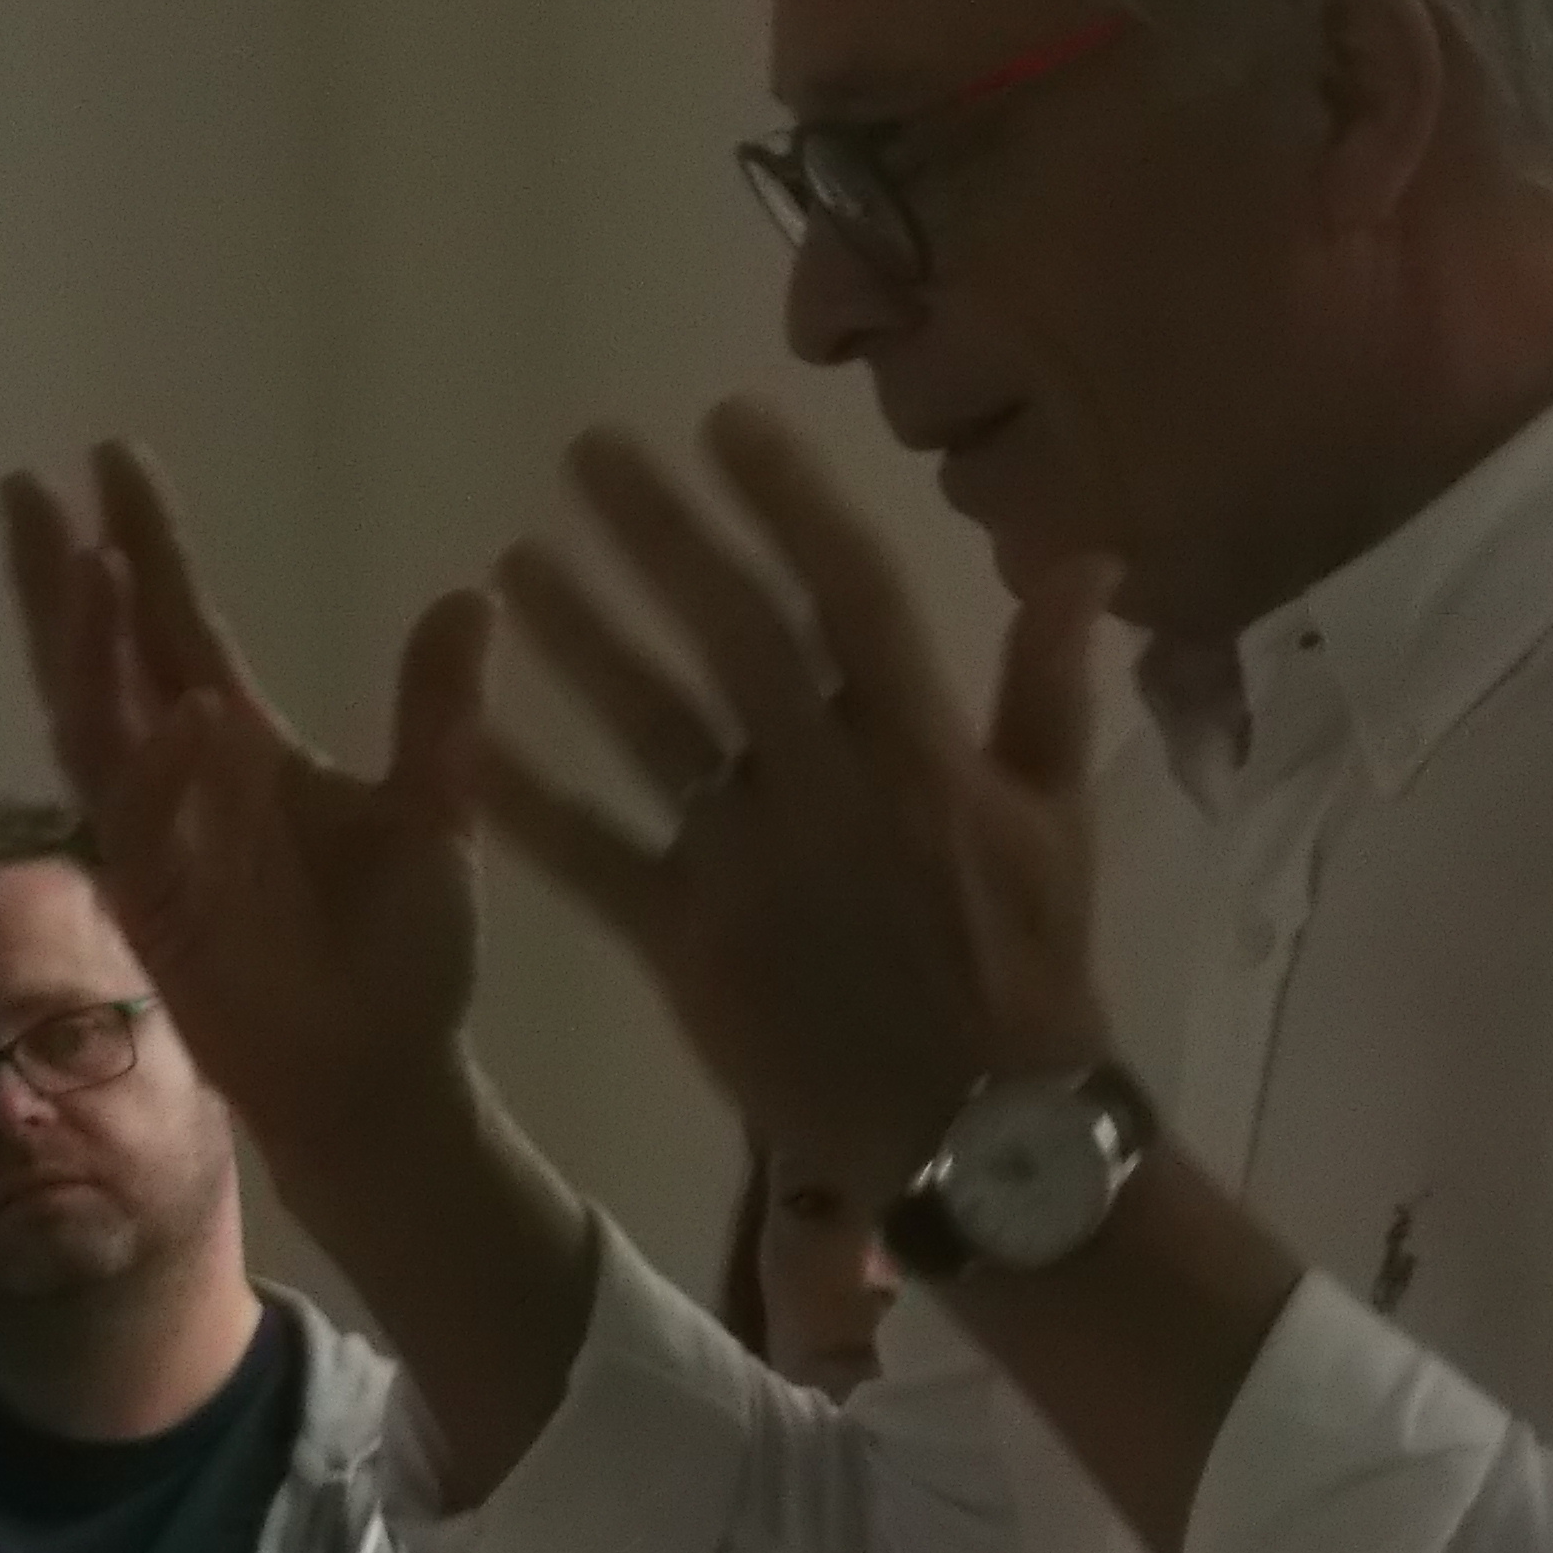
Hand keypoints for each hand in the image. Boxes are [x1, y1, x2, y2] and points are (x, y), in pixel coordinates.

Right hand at [0, 444, 497, 1152]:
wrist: (387, 1075)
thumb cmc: (402, 953)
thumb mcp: (436, 811)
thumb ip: (440, 711)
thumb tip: (471, 594)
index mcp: (245, 747)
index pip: (179, 624)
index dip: (145, 545)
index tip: (112, 457)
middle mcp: (184, 781)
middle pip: (104, 657)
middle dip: (64, 575)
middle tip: (29, 485)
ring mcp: (160, 843)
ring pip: (97, 727)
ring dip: (87, 650)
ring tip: (84, 562)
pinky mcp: (163, 912)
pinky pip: (151, 830)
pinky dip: (165, 773)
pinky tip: (186, 712)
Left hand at [474, 398, 1111, 1205]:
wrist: (986, 1130)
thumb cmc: (1031, 967)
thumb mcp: (1062, 816)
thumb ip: (1053, 681)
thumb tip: (1086, 560)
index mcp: (925, 747)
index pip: (850, 591)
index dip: (787, 501)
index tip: (726, 422)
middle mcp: (832, 784)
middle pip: (734, 632)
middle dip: (659, 534)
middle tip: (586, 453)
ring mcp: (756, 864)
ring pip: (652, 729)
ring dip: (579, 638)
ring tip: (513, 562)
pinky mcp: (694, 944)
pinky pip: (598, 861)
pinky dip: (530, 802)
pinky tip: (466, 740)